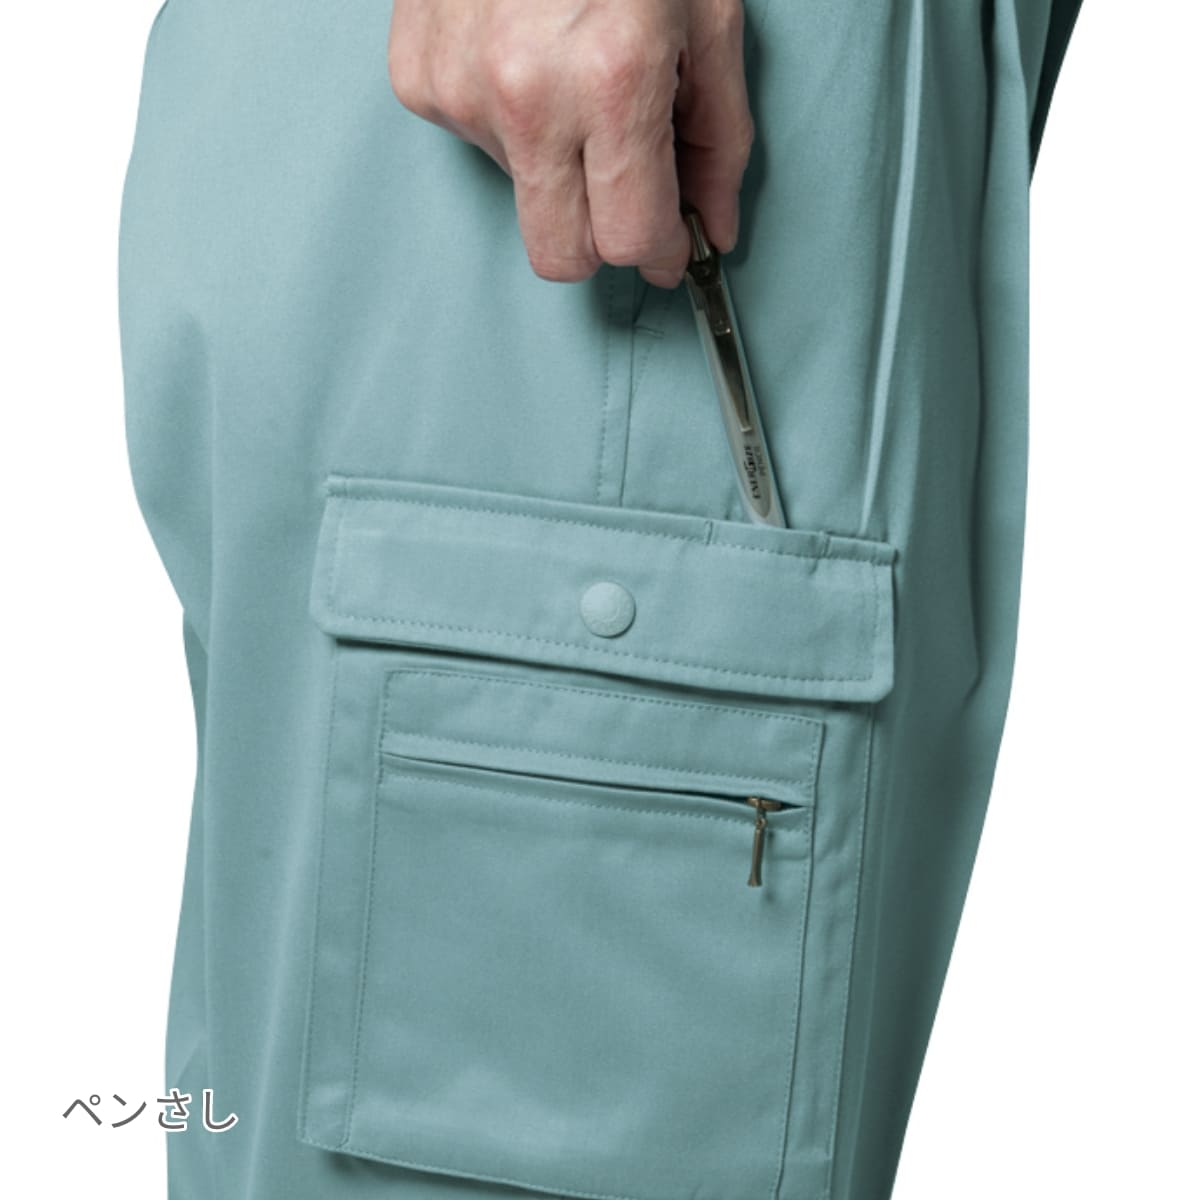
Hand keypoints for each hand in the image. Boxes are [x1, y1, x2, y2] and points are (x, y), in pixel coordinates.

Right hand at [388, 0, 753, 287]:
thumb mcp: (706, 22)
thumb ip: (716, 141)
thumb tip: (712, 228)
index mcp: (612, 81)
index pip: (628, 240)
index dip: (659, 251)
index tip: (670, 245)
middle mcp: (527, 97)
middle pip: (561, 255)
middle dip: (602, 237)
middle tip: (625, 190)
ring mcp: (462, 89)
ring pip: (522, 196)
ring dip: (556, 163)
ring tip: (570, 76)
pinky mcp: (419, 78)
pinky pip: (478, 143)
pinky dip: (510, 121)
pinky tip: (526, 58)